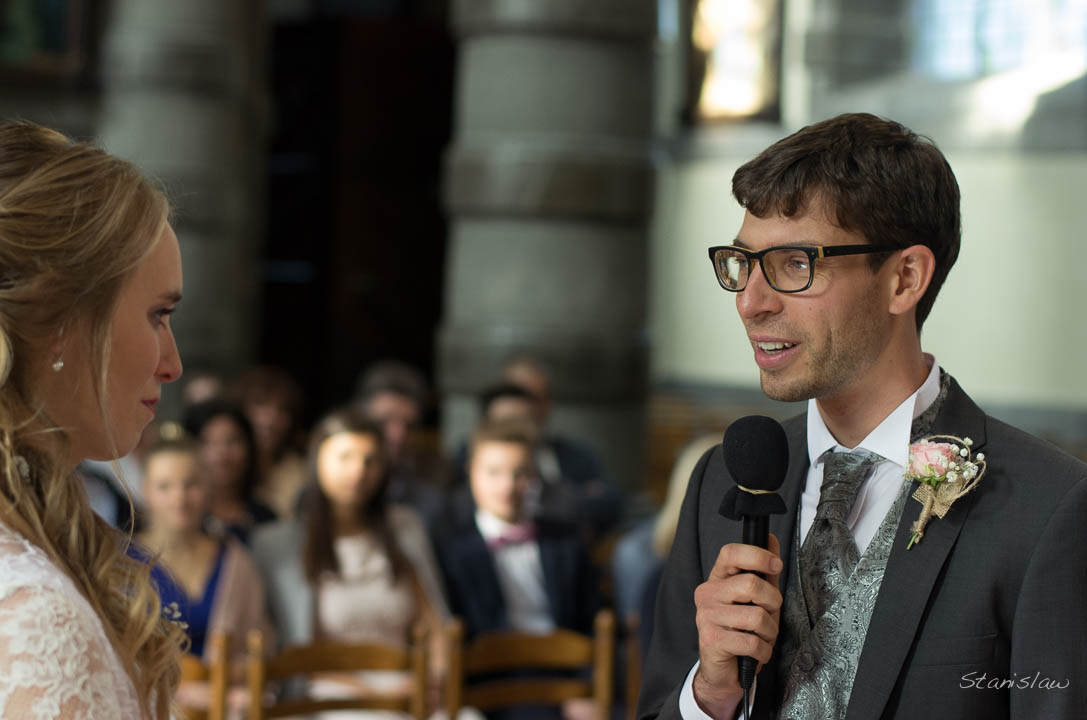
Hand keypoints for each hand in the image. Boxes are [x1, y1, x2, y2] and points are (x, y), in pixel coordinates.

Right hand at [692, 534, 782, 715]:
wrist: (724, 671)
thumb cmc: (742, 631)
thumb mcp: (756, 599)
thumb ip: (763, 571)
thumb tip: (770, 539)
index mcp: (717, 579)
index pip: (730, 553)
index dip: (757, 555)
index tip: (776, 565)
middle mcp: (707, 594)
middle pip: (751, 584)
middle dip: (773, 603)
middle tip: (770, 616)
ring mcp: (706, 616)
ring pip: (756, 616)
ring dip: (770, 632)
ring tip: (762, 638)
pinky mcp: (711, 640)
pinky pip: (752, 642)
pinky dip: (764, 651)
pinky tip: (757, 653)